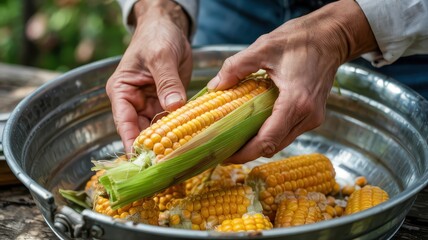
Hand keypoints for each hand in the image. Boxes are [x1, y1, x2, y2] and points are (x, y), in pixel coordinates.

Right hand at [106, 0, 191, 153]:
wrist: (169, 27)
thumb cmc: (156, 36)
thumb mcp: (160, 56)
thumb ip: (167, 82)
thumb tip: (174, 107)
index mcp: (122, 91)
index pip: (124, 123)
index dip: (133, 143)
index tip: (143, 161)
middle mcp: (134, 102)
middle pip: (141, 131)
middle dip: (153, 148)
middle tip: (167, 165)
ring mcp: (151, 104)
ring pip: (158, 130)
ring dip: (169, 142)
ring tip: (180, 158)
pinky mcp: (167, 102)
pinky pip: (173, 121)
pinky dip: (181, 130)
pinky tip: (191, 141)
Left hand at [209, 0, 377, 162]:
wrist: (331, 37)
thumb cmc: (300, 40)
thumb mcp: (263, 48)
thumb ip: (235, 67)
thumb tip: (214, 86)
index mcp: (296, 102)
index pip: (267, 140)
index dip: (244, 153)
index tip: (223, 155)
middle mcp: (307, 116)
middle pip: (273, 147)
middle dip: (247, 153)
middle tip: (223, 149)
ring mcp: (312, 118)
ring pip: (280, 143)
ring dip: (258, 145)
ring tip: (234, 140)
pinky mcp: (313, 116)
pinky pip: (287, 133)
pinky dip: (269, 135)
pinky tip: (252, 127)